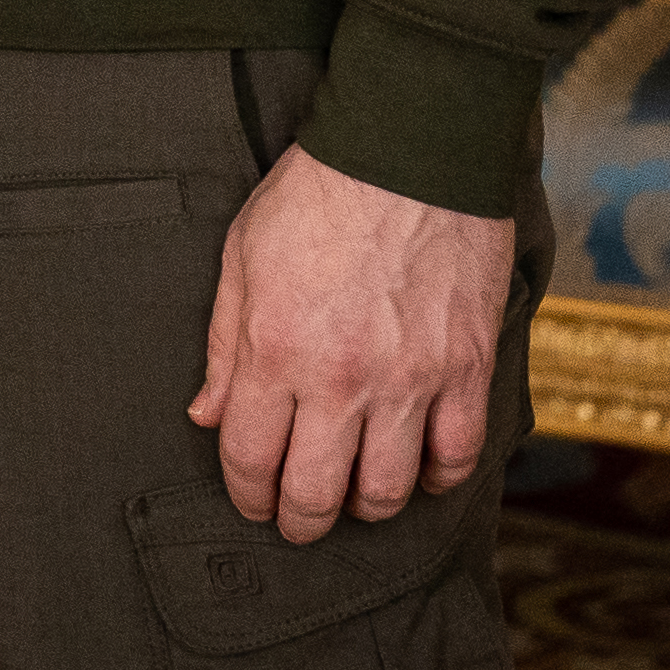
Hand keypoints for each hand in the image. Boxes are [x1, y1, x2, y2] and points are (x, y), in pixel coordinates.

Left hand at [187, 142, 514, 542]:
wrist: (409, 148)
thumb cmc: (318, 192)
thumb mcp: (241, 253)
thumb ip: (222, 343)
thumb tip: (205, 413)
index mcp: (273, 349)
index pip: (248, 456)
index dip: (244, 493)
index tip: (250, 499)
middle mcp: (339, 378)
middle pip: (314, 492)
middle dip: (298, 520)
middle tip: (297, 521)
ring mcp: (408, 379)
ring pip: (386, 491)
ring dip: (365, 507)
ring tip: (355, 497)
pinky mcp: (465, 369)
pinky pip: (456, 456)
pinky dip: (437, 477)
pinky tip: (420, 471)